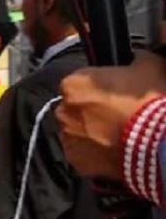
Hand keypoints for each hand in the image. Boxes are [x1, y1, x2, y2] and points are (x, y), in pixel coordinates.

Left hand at [57, 54, 165, 180]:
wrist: (156, 142)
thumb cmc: (149, 102)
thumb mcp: (149, 67)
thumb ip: (135, 59)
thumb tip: (135, 58)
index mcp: (72, 85)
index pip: (78, 83)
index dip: (97, 88)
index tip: (111, 93)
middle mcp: (62, 111)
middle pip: (74, 108)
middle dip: (90, 111)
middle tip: (116, 115)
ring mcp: (67, 138)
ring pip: (76, 131)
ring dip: (90, 132)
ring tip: (117, 134)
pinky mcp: (76, 161)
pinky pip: (82, 154)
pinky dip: (93, 153)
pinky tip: (114, 150)